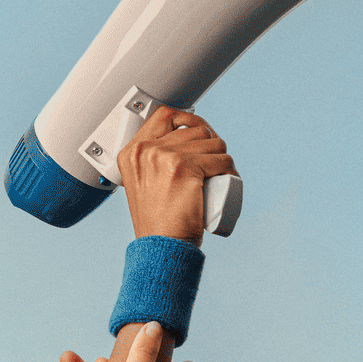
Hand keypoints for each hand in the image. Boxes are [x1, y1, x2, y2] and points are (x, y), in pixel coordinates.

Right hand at [117, 106, 236, 244]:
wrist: (161, 246)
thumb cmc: (157, 222)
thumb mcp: (142, 183)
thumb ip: (147, 164)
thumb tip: (175, 144)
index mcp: (132, 152)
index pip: (165, 115)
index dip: (188, 119)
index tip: (200, 133)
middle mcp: (145, 151)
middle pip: (193, 129)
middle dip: (210, 144)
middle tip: (213, 164)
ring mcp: (163, 157)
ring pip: (211, 143)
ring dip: (222, 156)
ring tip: (219, 174)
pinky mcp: (184, 168)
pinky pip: (220, 159)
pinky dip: (230, 168)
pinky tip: (228, 175)